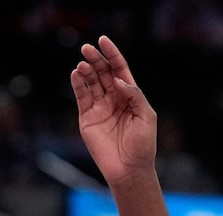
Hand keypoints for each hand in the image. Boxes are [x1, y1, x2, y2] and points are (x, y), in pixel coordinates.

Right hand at [73, 36, 156, 186]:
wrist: (129, 169)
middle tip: (87, 49)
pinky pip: (82, 97)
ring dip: (86, 70)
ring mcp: (100, 108)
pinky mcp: (87, 118)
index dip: (112, 54)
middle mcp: (113, 98)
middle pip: (103, 72)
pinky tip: (76, 74)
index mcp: (129, 95)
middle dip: (95, 59)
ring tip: (82, 63)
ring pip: (91, 82)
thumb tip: (117, 79)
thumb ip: (134, 94)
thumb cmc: (143, 145)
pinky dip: (78, 85)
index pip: (119, 69)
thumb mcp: (146, 116)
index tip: (103, 40)